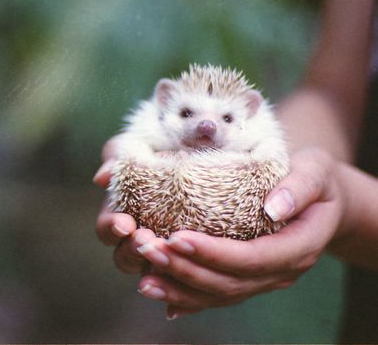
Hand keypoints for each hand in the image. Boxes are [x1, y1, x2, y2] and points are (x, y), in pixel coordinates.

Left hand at [133, 147, 343, 318]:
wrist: (322, 200)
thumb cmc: (315, 177)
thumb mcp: (316, 169)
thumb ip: (300, 185)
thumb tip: (273, 207)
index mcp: (298, 246)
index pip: (251, 258)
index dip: (213, 253)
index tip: (176, 236)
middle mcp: (279, 272)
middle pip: (228, 282)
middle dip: (184, 269)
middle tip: (145, 248)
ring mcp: (262, 280)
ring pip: (217, 295)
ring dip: (177, 287)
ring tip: (143, 278)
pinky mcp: (245, 279)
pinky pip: (213, 295)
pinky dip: (183, 296)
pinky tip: (156, 290)